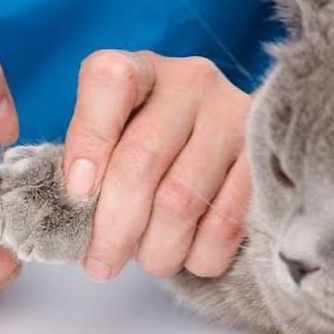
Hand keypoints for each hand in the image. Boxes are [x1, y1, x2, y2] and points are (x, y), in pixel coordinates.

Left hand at [63, 50, 250, 280]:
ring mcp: (235, 118)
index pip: (109, 80)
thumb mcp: (121, 138)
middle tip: (102, 264)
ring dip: (157, 249)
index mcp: (145, 70)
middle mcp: (193, 83)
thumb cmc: (161, 150)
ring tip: (149, 261)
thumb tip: (69, 221)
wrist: (232, 147)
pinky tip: (188, 257)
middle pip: (141, 160)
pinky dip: (199, 255)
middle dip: (114, 227)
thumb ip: (93, 165)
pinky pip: (225, 224)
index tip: (76, 195)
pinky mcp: (264, 161)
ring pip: (181, 201)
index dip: (87, 141)